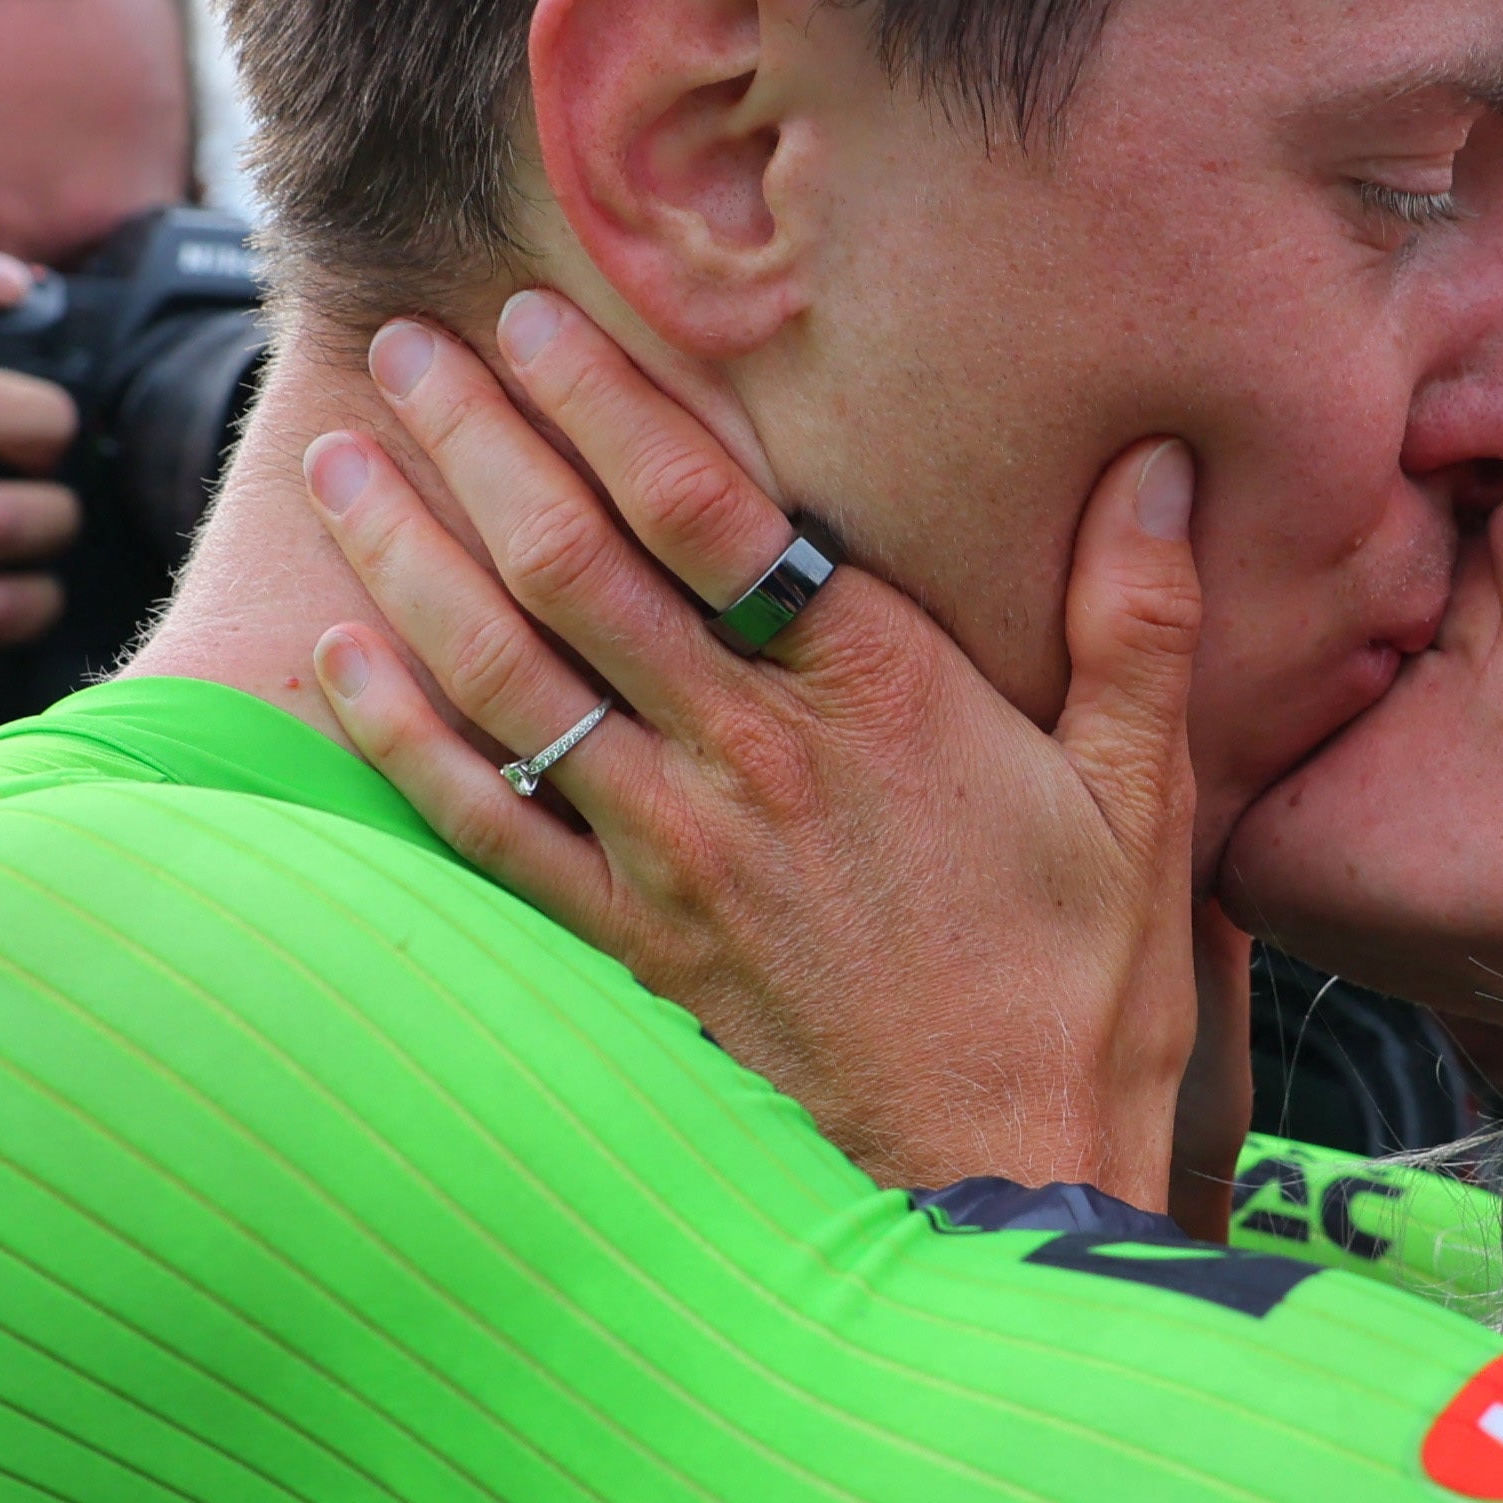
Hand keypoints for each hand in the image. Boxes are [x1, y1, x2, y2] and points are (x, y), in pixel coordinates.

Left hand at [295, 290, 1210, 1209]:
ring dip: (411, 557)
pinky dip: (399, 735)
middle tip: (405, 347)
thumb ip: (1139, 620)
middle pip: (575, 566)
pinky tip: (340, 659)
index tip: (535, 317)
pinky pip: (482, 824)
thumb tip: (1162, 464)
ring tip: (342, 461)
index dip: (609, 400)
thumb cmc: (1080, 992)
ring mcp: (670, 856)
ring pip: (504, 675)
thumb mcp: (1142, 797)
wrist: (999, 1184)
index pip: (708, 510)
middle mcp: (749, 760)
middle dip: (478, 442)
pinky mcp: (626, 945)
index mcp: (875, 697)